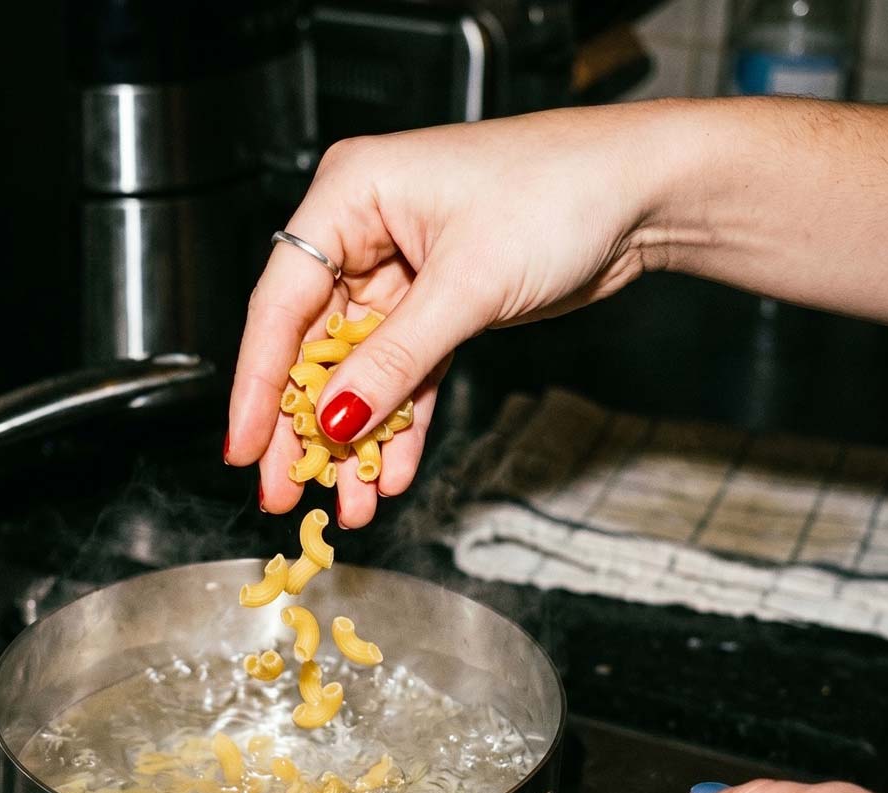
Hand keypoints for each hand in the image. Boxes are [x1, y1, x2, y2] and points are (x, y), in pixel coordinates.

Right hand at [226, 103, 678, 525]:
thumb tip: (335, 418)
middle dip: (303, 427)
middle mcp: (365, 233)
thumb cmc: (561, 193)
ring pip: (357, 372)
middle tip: (285, 494)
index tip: (243, 448)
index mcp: (350, 196)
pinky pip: (404, 378)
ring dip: (355, 440)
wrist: (644, 194)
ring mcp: (400, 273)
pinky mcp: (436, 307)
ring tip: (348, 503)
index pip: (280, 303)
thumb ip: (394, 360)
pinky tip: (392, 474)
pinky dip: (400, 426)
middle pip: (309, 346)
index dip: (257, 384)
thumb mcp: (467, 286)